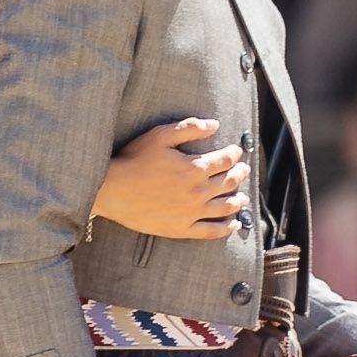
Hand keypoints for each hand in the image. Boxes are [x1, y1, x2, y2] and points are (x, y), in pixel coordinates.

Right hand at [93, 118, 249, 241]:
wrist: (112, 190)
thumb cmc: (134, 159)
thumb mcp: (160, 136)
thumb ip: (189, 128)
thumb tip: (215, 125)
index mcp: (194, 167)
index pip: (225, 159)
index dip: (234, 153)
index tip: (236, 150)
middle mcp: (197, 191)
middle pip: (229, 182)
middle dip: (240, 174)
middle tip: (244, 170)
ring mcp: (191, 213)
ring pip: (225, 207)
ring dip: (238, 200)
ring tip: (244, 197)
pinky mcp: (181, 229)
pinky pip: (211, 231)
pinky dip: (226, 228)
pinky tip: (233, 224)